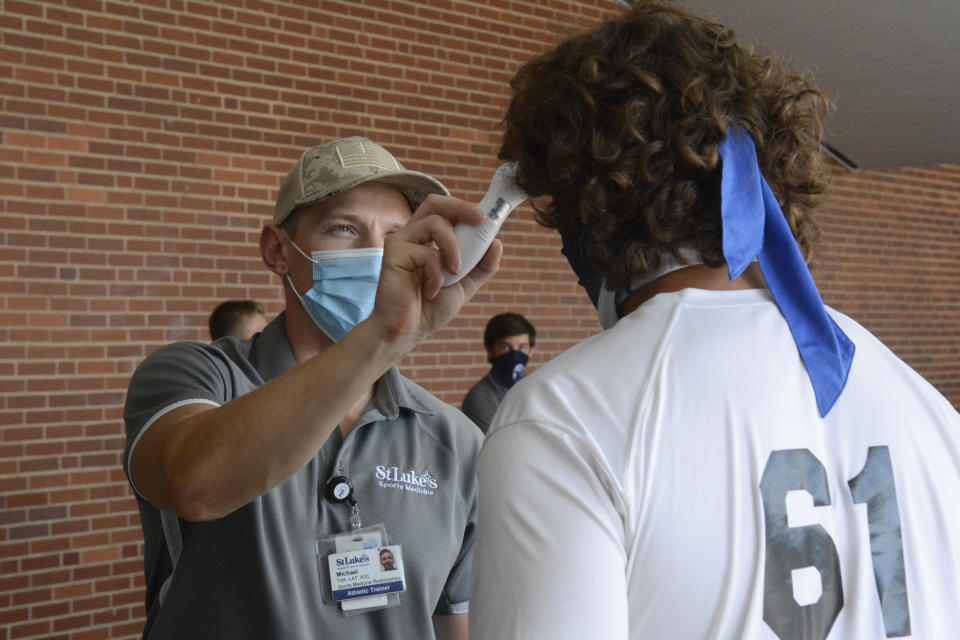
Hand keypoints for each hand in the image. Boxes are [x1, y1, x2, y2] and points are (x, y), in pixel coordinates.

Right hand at [366, 194, 501, 347]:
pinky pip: (427, 253)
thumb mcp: (465, 285)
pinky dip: (437, 274)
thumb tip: (496, 243)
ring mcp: (402, 241)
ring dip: (454, 249)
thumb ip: (481, 266)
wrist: (408, 330)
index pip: (446, 212)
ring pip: (436, 223)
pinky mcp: (393, 251)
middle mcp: (414, 235)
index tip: (487, 219)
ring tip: (454, 273)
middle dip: (462, 208)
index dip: (466, 209)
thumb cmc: (430, 308)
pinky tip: (431, 291)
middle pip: (435, 203)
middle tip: (480, 221)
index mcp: (428, 240)